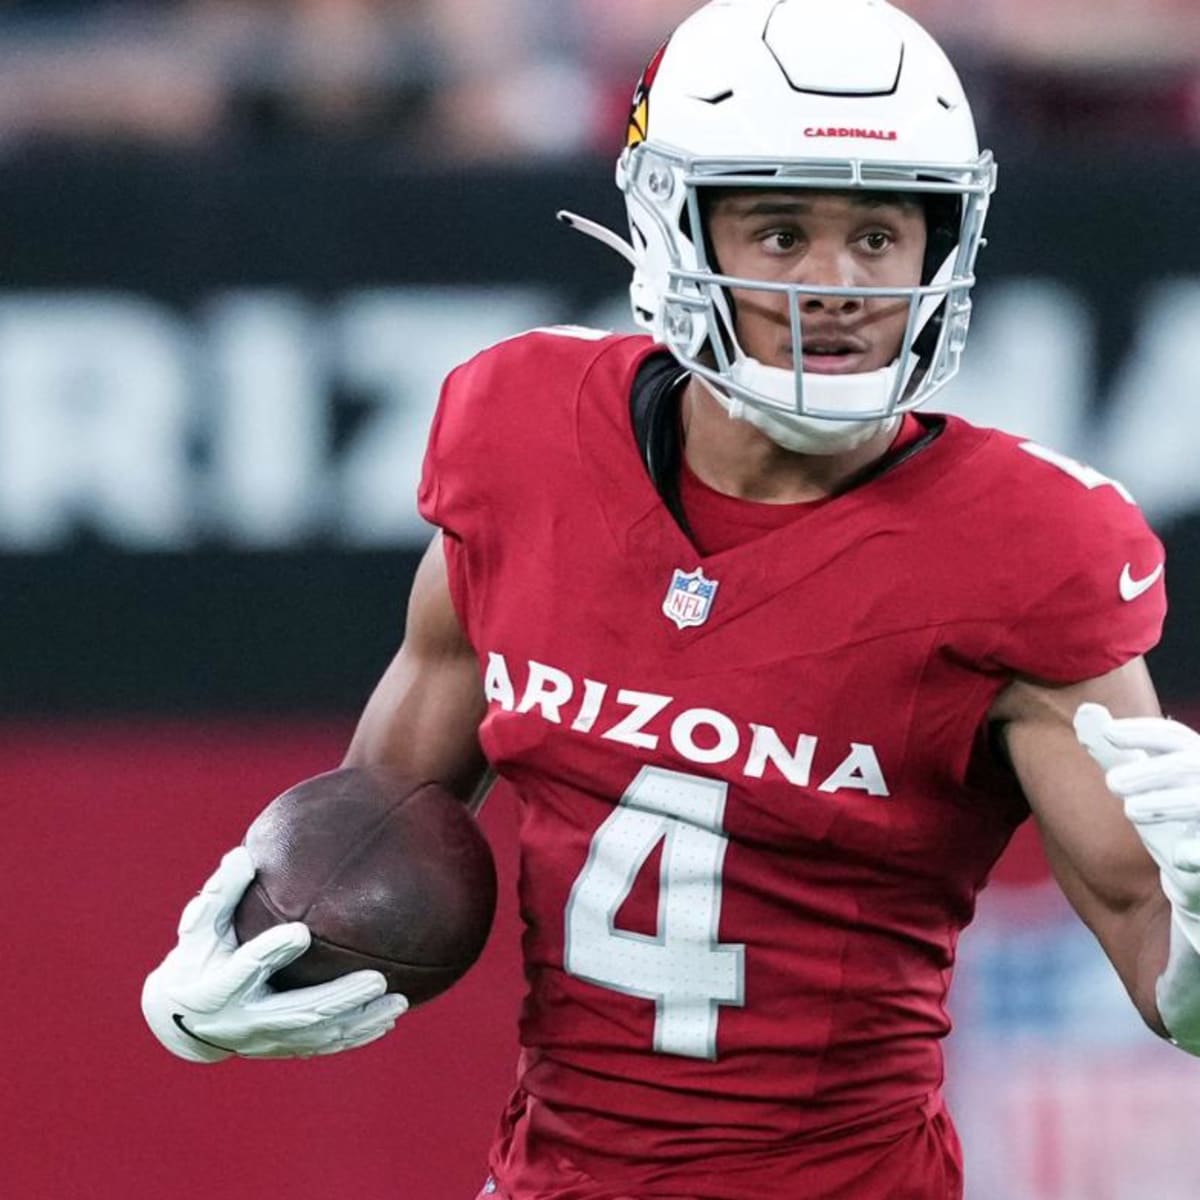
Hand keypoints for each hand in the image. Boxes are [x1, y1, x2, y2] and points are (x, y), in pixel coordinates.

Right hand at [142, 847, 407, 1061]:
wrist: (183, 1021)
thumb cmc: (198, 958)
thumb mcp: (199, 928)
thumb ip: (221, 894)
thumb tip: (245, 855)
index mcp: (218, 988)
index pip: (246, 969)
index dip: (271, 952)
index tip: (301, 932)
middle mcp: (244, 1021)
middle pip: (298, 1013)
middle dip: (340, 999)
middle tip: (377, 978)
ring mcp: (266, 1040)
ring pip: (319, 1036)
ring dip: (360, 1021)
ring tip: (398, 1002)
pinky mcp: (282, 1048)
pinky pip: (323, 1046)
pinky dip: (356, 1036)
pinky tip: (388, 1019)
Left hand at [1074, 703, 1199, 951]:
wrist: (1189, 897)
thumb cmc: (1168, 830)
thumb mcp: (1143, 791)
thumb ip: (1117, 756)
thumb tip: (1084, 713)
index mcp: (1194, 768)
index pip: (1175, 739)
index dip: (1144, 732)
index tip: (1109, 733)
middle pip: (1192, 764)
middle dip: (1153, 770)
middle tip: (1114, 782)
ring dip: (1171, 803)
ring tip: (1133, 810)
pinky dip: (1197, 855)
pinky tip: (1181, 860)